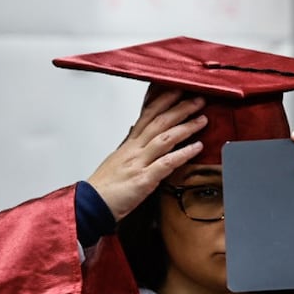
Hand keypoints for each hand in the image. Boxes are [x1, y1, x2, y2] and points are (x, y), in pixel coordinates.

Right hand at [86, 87, 206, 219]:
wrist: (90, 205)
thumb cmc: (104, 187)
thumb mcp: (117, 159)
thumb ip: (129, 144)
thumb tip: (135, 130)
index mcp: (129, 144)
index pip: (147, 115)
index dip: (163, 100)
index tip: (177, 89)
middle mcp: (134, 150)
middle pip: (159, 122)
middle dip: (180, 108)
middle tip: (198, 99)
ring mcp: (139, 163)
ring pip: (164, 138)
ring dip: (185, 127)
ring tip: (202, 120)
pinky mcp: (143, 180)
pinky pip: (166, 163)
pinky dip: (183, 154)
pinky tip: (197, 147)